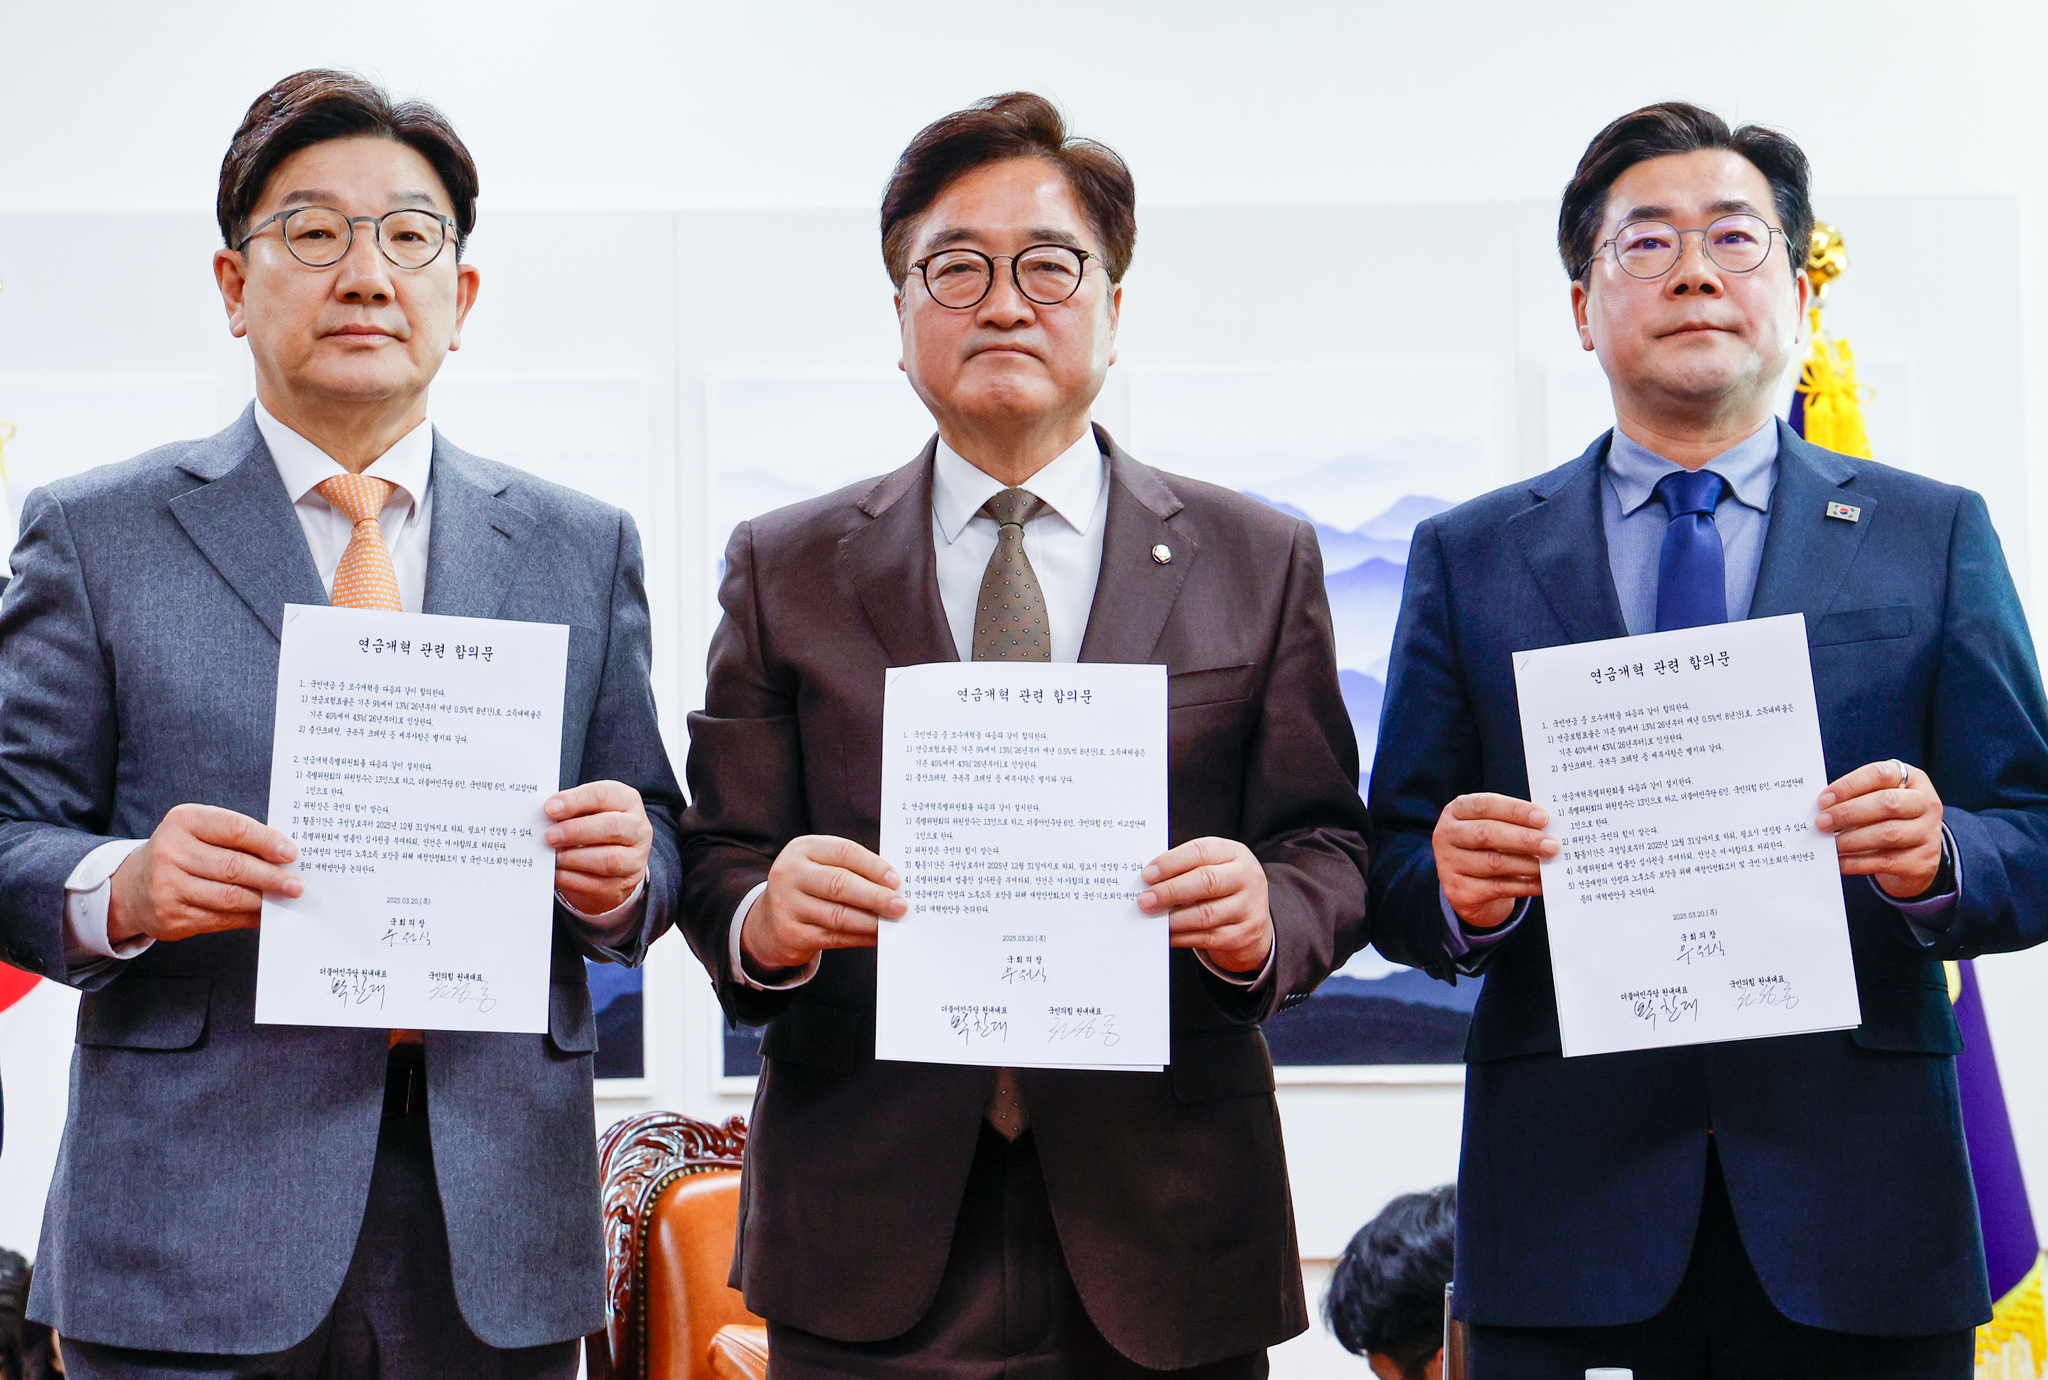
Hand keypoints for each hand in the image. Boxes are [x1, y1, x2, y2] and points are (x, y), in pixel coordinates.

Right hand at [107, 804, 302, 943]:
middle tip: (296, 884)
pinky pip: (220, 919)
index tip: (292, 854)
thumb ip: (237, 837)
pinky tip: (264, 913)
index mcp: (184, 821)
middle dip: (271, 877)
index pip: (233, 829)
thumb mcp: (201, 831)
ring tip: (285, 898)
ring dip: (263, 900)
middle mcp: (170, 852)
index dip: (266, 841)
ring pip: (229, 897)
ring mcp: (167, 886)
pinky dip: (248, 917)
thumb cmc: (183, 852)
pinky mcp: (171, 916)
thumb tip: (285, 857)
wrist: (134, 886)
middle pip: (233, 867)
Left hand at [544, 781, 653, 914]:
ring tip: (552, 856)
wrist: (615, 862)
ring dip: (574, 857)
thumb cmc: (596, 827)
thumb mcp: (589, 810)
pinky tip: (557, 872)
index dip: (575, 801)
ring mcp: (635, 859)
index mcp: (627, 801)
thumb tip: (546, 814)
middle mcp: (638, 829)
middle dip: (576, 831)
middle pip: (612, 827)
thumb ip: (572, 809)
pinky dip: (572, 878)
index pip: (604, 795)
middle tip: (549, 836)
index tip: (550, 808)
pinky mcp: (624, 884)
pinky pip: (598, 884)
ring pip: (608, 859)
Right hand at [741, 835, 904, 974]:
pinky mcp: (791, 933)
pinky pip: (833, 937)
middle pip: (840, 884)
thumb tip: (893, 885)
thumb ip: (851, 870)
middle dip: (875, 896)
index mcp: (803, 849)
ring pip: (838, 915)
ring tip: (891, 923)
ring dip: (870, 921)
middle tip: (899, 905)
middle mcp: (790, 873)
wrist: (769, 921)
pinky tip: (875, 937)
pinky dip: (859, 938)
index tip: (896, 880)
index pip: (843, 852)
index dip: (873, 866)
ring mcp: (787, 904)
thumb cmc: (809, 887)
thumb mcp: (820, 867)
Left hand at [1138, 837, 1272, 973]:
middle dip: (1170, 891)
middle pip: (1206, 881)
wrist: (1253, 918)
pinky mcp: (1244, 934)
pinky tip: (1166, 935)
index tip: (1147, 875)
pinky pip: (1207, 937)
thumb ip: (1185, 869)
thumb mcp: (1212, 867)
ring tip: (1152, 918)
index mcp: (1234, 853)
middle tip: (1145, 900)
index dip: (1171, 862)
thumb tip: (1148, 881)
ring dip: (1173, 918)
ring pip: (1205, 914)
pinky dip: (1182, 937)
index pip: (1200, 851)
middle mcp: (1247, 877)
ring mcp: (1249, 907)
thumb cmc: (1221, 887)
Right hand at [1433, 792, 1557, 927]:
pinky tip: (1541, 883)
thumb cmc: (1486, 846)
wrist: (1466, 884)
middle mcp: (1446, 835)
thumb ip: (1512, 822)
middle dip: (1523, 839)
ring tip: (1548, 864)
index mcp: (1455, 811)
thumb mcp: (1491, 826)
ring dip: (1526, 864)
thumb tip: (1549, 828)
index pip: (1484, 805)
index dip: (1515, 810)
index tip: (1543, 818)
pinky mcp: (1458, 891)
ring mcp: (1449, 865)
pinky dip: (1524, 886)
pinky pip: (1497, 888)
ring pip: (1493, 863)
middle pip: (1486, 834)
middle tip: (1552, 845)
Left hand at [1817, 760, 1944, 897]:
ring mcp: (1928, 833)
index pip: (1881, 774)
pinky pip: (1885, 861)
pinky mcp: (1922, 861)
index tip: (1823, 800)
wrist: (1917, 855)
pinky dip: (1856, 862)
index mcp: (1912, 780)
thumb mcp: (1879, 799)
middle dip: (1848, 812)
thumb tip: (1821, 808)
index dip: (1849, 785)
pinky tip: (1839, 861)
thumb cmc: (1888, 818)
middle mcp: (1926, 803)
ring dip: (1851, 839)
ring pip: (1888, 833)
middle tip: (1821, 822)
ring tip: (1828, 843)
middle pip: (1888, 803)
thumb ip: (1857, 797)